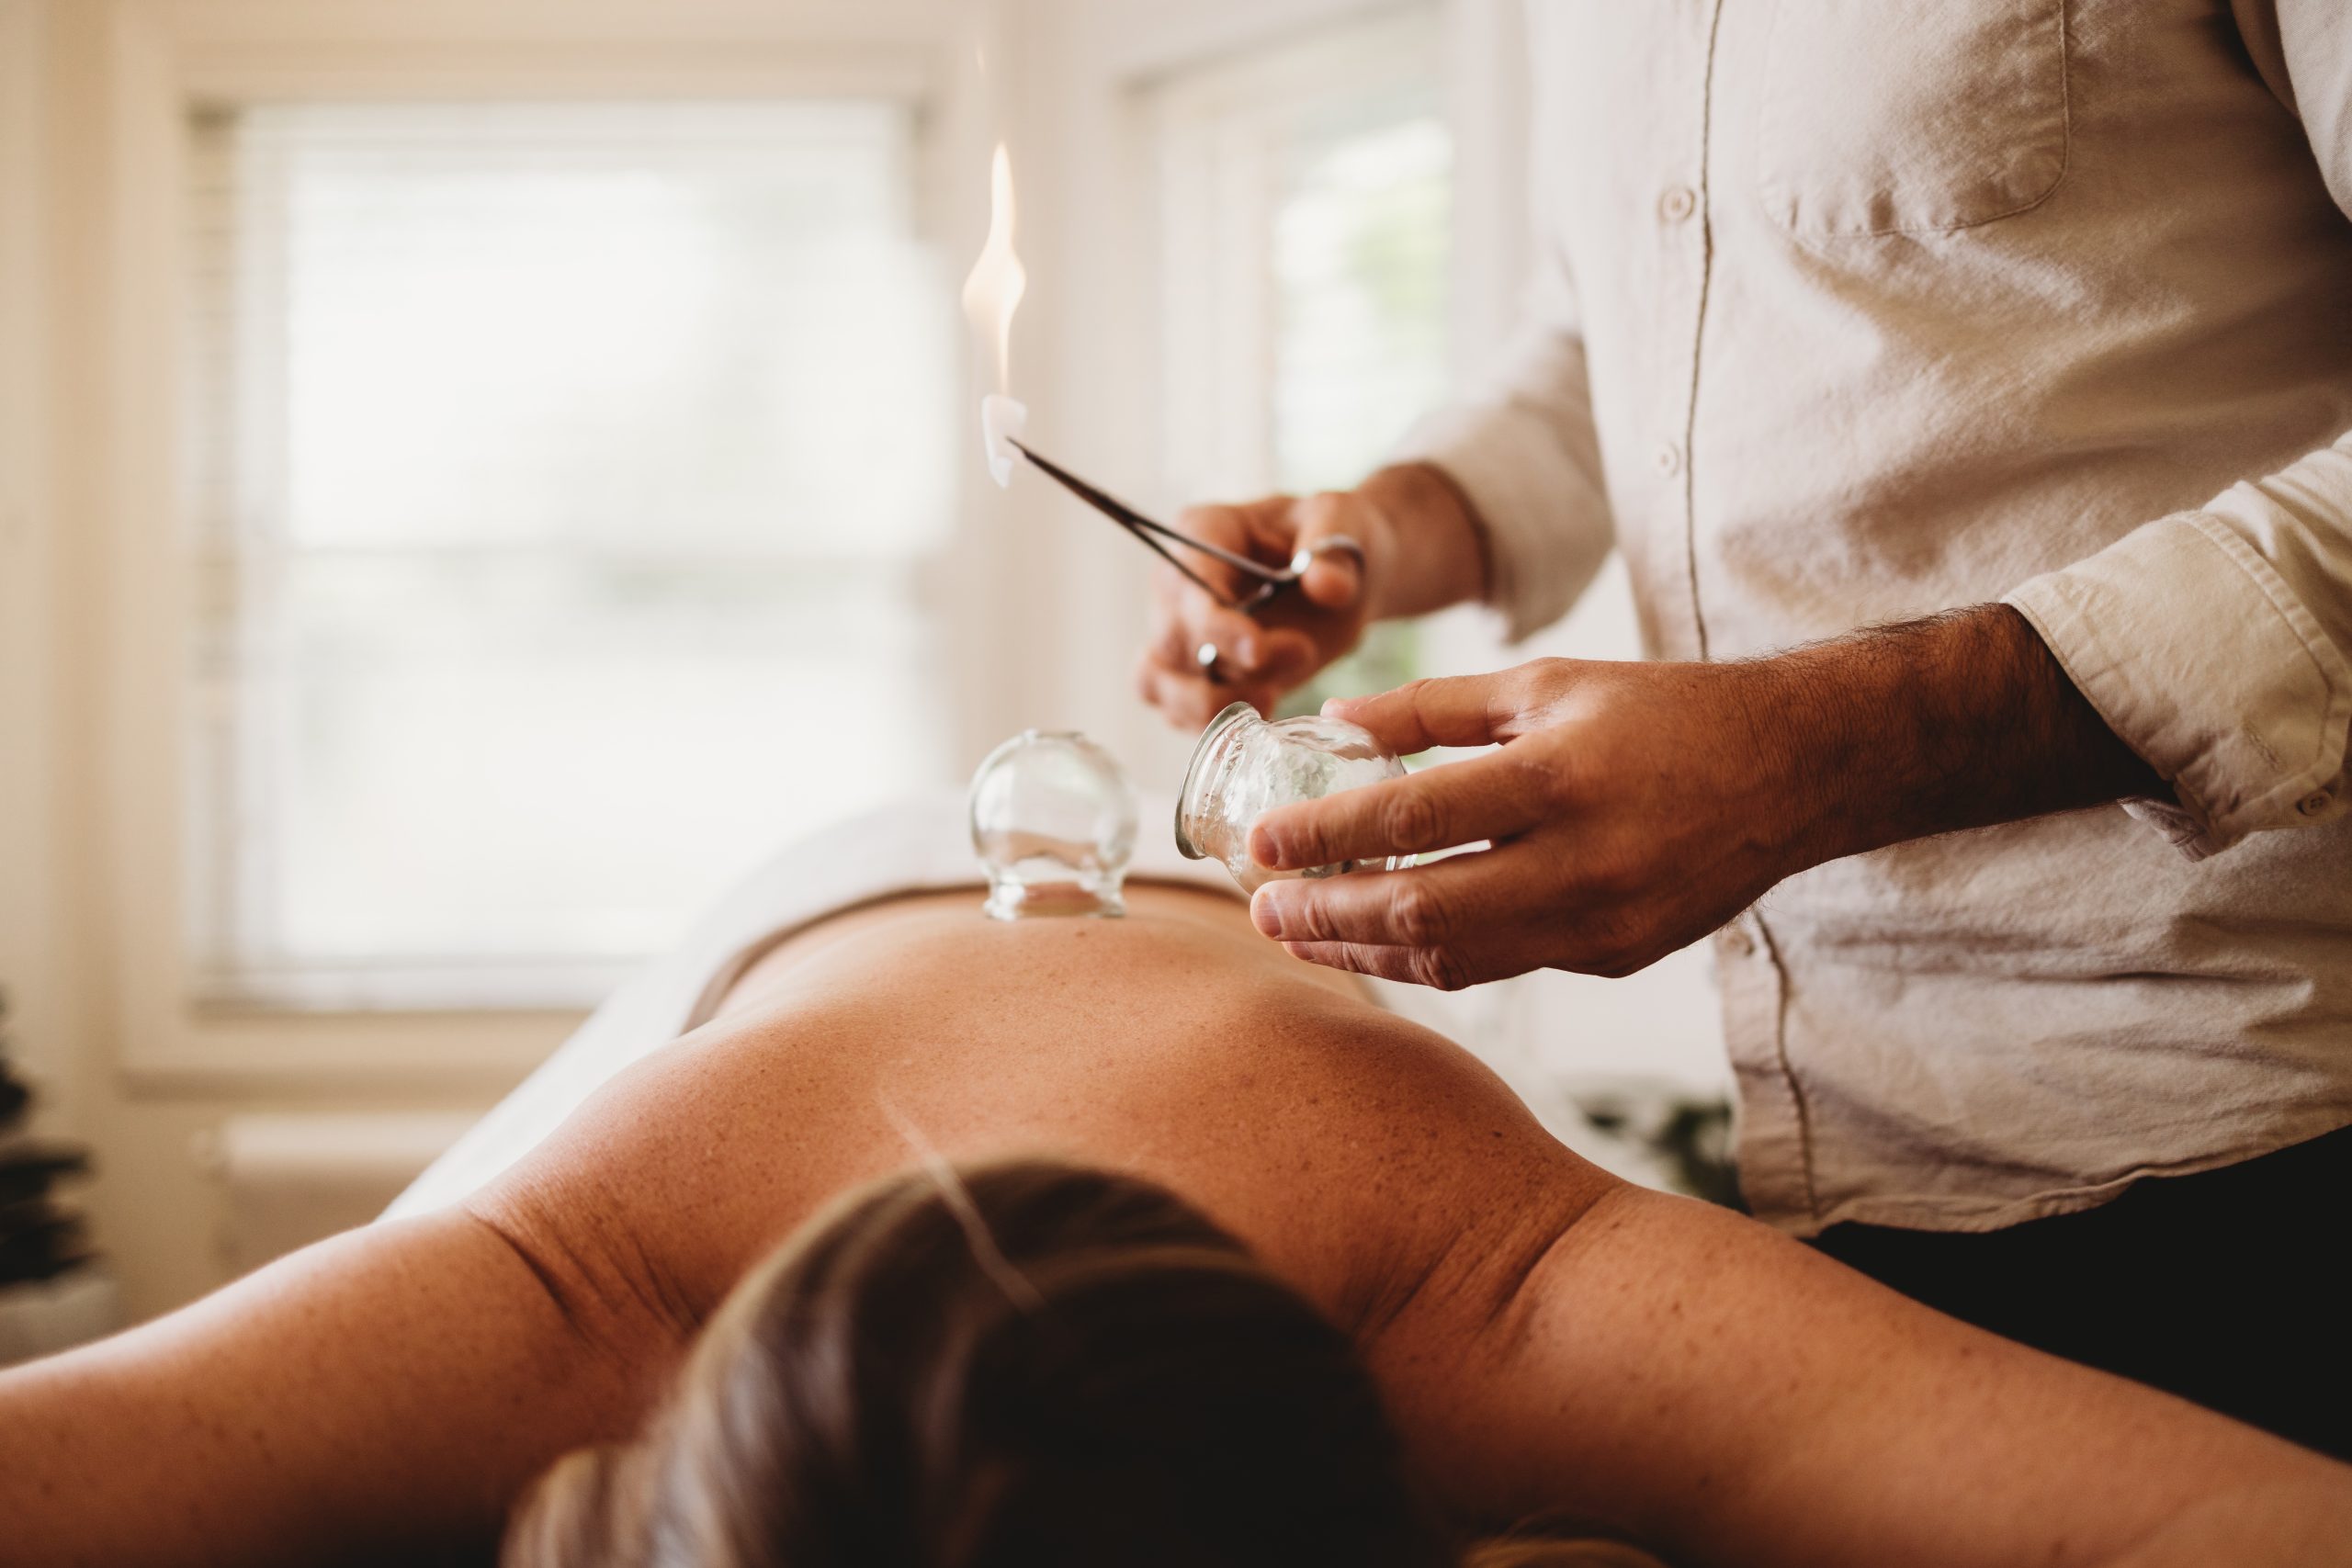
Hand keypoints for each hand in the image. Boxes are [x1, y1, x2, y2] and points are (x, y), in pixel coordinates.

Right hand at [1135, 491, 1382, 729]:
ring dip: (1212, 703)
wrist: (1348, 576)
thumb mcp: (1344, 523)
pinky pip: (1178, 711)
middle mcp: (1177, 585)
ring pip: (1158, 683)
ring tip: (1272, 697)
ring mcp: (1180, 632)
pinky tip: (1265, 714)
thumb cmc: (1337, 536)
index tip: (1259, 651)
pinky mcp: (1194, 675)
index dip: (1216, 625)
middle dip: (1231, 664)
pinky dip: (1215, 724)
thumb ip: (1333, 550)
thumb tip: (1328, 587)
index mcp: (1202, 532)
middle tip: (1302, 653)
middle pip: (1172, 640)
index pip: (1187, 584)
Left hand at [1244, 658, 1815, 986]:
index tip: (1258, 845)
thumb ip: (1432, 708)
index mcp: (1558, 776)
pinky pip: (1501, 964)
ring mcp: (1603, 923)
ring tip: (1300, 933)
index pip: (1412, 818)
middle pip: (1420, 912)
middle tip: (1258, 909)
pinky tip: (1380, 938)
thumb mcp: (1544, 684)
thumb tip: (1333, 722)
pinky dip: (1432, 954)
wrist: (1792, 771)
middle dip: (1324, 918)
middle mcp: (1583, 862)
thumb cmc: (1662, 714)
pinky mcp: (1614, 955)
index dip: (1324, 838)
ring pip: (1455, 959)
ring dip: (1365, 951)